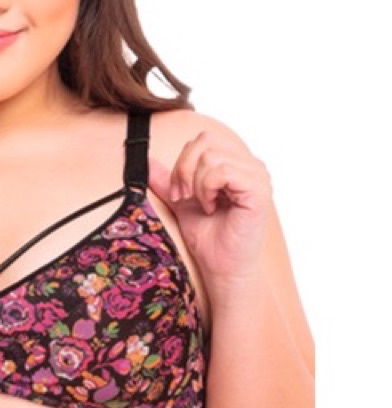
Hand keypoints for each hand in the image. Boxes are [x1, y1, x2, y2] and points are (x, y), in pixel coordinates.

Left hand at [149, 130, 272, 295]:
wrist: (223, 268)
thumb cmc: (209, 239)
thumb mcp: (181, 202)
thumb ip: (167, 180)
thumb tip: (147, 160)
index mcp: (236, 164)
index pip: (203, 139)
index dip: (183, 161)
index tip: (177, 192)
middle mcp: (250, 166)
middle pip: (205, 140)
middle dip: (184, 168)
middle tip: (184, 196)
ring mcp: (257, 176)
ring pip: (211, 155)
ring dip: (196, 183)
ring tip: (203, 205)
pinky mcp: (259, 191)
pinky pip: (222, 171)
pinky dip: (207, 188)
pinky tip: (211, 207)